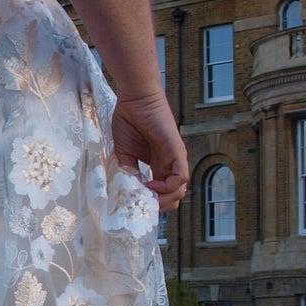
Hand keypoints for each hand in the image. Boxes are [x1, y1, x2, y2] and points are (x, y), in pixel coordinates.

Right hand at [111, 91, 188, 211]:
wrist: (134, 98)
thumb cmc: (129, 119)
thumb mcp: (124, 153)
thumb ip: (128, 172)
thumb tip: (127, 192)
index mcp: (159, 166)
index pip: (163, 193)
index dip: (152, 203)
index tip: (136, 204)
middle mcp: (170, 164)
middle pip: (175, 196)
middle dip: (159, 206)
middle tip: (142, 206)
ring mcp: (176, 158)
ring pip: (180, 190)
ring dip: (164, 199)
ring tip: (146, 198)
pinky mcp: (177, 150)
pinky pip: (181, 176)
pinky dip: (168, 187)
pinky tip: (152, 186)